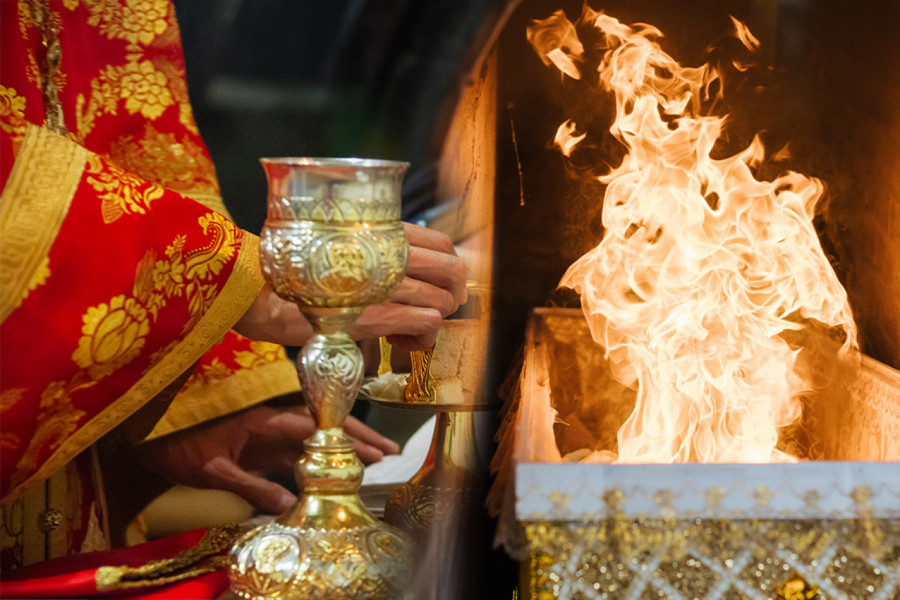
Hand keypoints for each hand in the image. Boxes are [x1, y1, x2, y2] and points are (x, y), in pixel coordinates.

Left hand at [131, 403, 399, 514]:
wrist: (148, 435)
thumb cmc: (177, 447)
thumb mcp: (213, 470)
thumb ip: (251, 485)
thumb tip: (291, 502)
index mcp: (261, 420)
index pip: (313, 425)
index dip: (345, 435)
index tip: (373, 447)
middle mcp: (270, 421)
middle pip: (322, 426)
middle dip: (356, 435)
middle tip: (389, 451)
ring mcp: (265, 433)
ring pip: (313, 438)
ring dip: (341, 446)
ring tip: (374, 458)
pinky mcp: (258, 444)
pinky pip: (295, 451)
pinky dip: (318, 459)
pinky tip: (334, 471)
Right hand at [234, 223, 467, 349]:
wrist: (261, 292)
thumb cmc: (296, 272)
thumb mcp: (340, 248)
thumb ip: (372, 254)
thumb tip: (401, 274)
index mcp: (384, 233)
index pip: (444, 244)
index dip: (450, 268)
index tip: (437, 286)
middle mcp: (390, 254)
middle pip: (454, 271)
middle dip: (452, 296)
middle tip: (434, 311)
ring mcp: (385, 284)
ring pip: (443, 301)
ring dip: (433, 321)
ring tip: (406, 331)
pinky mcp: (378, 315)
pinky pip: (427, 324)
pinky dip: (422, 338)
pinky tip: (400, 343)